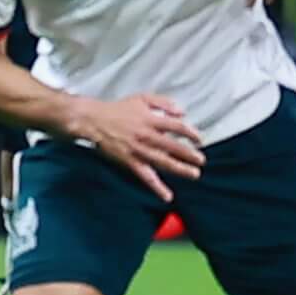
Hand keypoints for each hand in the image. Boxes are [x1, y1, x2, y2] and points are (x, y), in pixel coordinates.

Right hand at [71, 92, 204, 201]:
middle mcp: (148, 136)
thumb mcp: (142, 98)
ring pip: (164, 162)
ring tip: (194, 175)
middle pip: (173, 147)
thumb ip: (163, 103)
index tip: (199, 140)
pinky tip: (167, 196)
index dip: (190, 133)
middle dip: (190, 154)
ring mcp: (139, 151)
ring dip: (180, 169)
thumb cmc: (117, 110)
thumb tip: (182, 111)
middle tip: (202, 161)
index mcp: (151, 120)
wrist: (94, 121)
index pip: (177, 127)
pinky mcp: (130, 162)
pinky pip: (146, 177)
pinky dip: (157, 187)